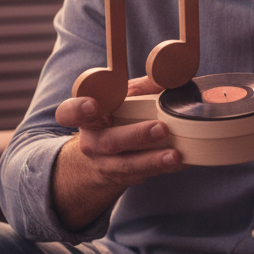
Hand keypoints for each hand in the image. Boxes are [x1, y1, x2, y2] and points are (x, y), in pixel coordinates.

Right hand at [50, 77, 186, 230]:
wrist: (103, 157)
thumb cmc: (115, 117)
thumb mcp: (122, 98)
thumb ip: (140, 87)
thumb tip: (165, 76)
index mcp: (86, 117)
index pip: (69, 113)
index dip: (79, 109)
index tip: (93, 105)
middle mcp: (92, 142)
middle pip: (110, 141)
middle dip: (136, 136)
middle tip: (161, 127)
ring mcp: (106, 164)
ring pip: (128, 165)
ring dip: (153, 160)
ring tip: (174, 154)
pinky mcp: (125, 177)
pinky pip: (146, 174)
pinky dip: (166, 168)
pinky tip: (183, 160)